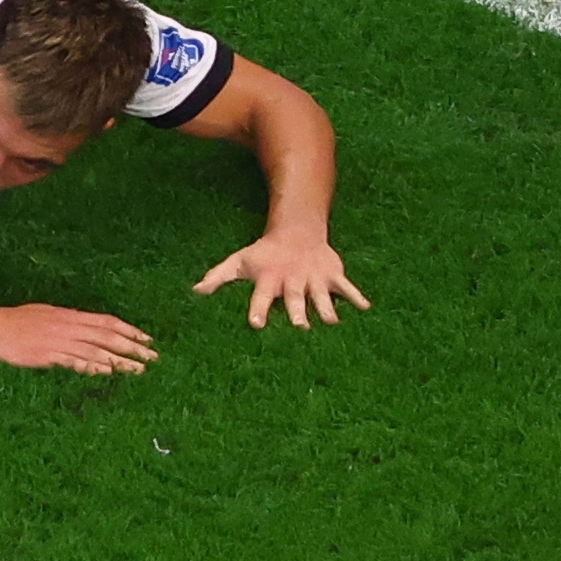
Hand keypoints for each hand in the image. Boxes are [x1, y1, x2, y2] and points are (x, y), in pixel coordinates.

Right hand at [0, 301, 154, 375]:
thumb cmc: (14, 321)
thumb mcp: (44, 314)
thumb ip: (66, 322)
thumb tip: (82, 329)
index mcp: (70, 315)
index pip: (107, 322)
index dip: (130, 330)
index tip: (147, 339)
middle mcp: (69, 327)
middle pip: (108, 337)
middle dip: (133, 347)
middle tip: (153, 358)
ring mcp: (59, 341)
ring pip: (97, 350)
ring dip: (119, 361)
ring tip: (138, 370)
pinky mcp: (47, 355)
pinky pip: (74, 361)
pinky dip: (92, 366)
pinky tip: (106, 372)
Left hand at [192, 234, 365, 328]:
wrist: (297, 232)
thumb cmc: (263, 253)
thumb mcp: (239, 262)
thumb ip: (217, 277)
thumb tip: (193, 292)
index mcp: (269, 280)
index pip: (261, 297)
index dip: (257, 309)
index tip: (255, 324)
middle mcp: (292, 280)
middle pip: (295, 299)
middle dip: (297, 313)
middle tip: (300, 328)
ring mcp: (314, 277)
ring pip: (321, 295)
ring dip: (327, 308)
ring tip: (333, 324)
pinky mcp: (332, 274)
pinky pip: (346, 286)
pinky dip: (356, 296)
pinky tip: (367, 308)